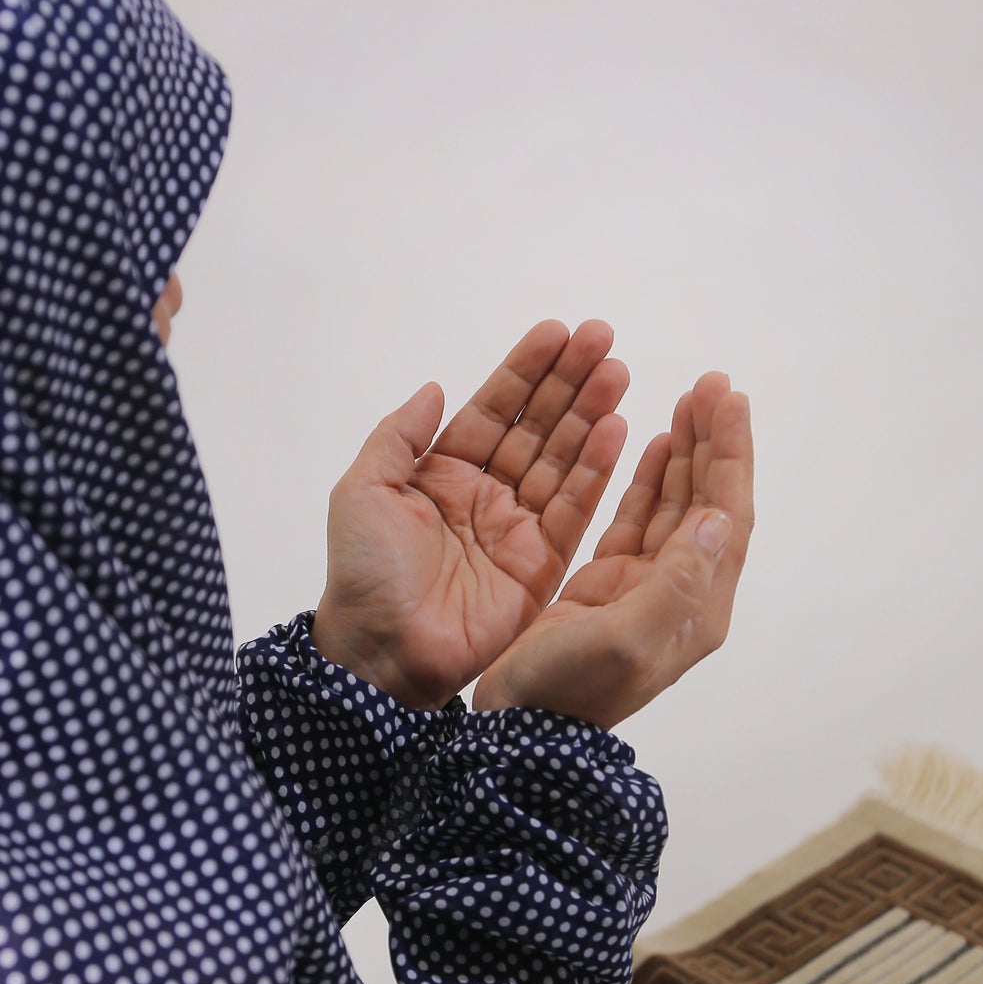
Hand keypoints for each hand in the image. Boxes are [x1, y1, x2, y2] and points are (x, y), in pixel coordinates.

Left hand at [312, 321, 631, 709]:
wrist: (382, 651)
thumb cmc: (364, 574)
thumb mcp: (364, 491)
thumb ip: (399, 437)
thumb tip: (436, 387)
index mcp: (443, 474)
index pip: (494, 409)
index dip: (525, 371)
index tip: (558, 331)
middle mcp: (487, 494)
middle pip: (537, 426)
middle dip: (570, 381)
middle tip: (603, 337)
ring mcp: (518, 527)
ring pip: (562, 459)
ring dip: (591, 414)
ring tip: (618, 371)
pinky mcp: (543, 564)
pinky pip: (575, 508)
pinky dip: (597, 469)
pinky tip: (617, 428)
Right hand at [470, 376, 753, 731]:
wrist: (524, 729)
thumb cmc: (570, 688)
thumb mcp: (626, 638)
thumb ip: (677, 579)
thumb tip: (722, 519)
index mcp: (696, 606)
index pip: (728, 514)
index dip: (731, 454)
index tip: (730, 397)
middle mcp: (681, 593)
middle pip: (710, 502)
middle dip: (715, 441)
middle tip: (713, 382)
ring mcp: (646, 588)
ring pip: (678, 505)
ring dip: (687, 452)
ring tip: (691, 397)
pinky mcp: (610, 585)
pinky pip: (641, 519)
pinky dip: (651, 480)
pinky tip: (656, 443)